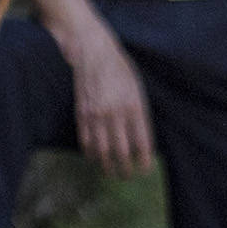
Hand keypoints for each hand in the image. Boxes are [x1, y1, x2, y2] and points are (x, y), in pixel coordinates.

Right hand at [58, 21, 156, 178]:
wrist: (93, 52)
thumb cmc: (120, 70)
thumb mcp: (137, 89)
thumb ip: (140, 115)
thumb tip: (141, 142)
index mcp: (134, 106)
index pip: (142, 143)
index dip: (144, 161)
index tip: (145, 169)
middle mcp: (115, 113)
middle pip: (121, 152)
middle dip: (126, 169)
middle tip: (128, 176)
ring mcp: (96, 114)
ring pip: (101, 151)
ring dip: (106, 166)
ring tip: (111, 173)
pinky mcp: (81, 113)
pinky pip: (85, 141)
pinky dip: (91, 153)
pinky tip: (95, 158)